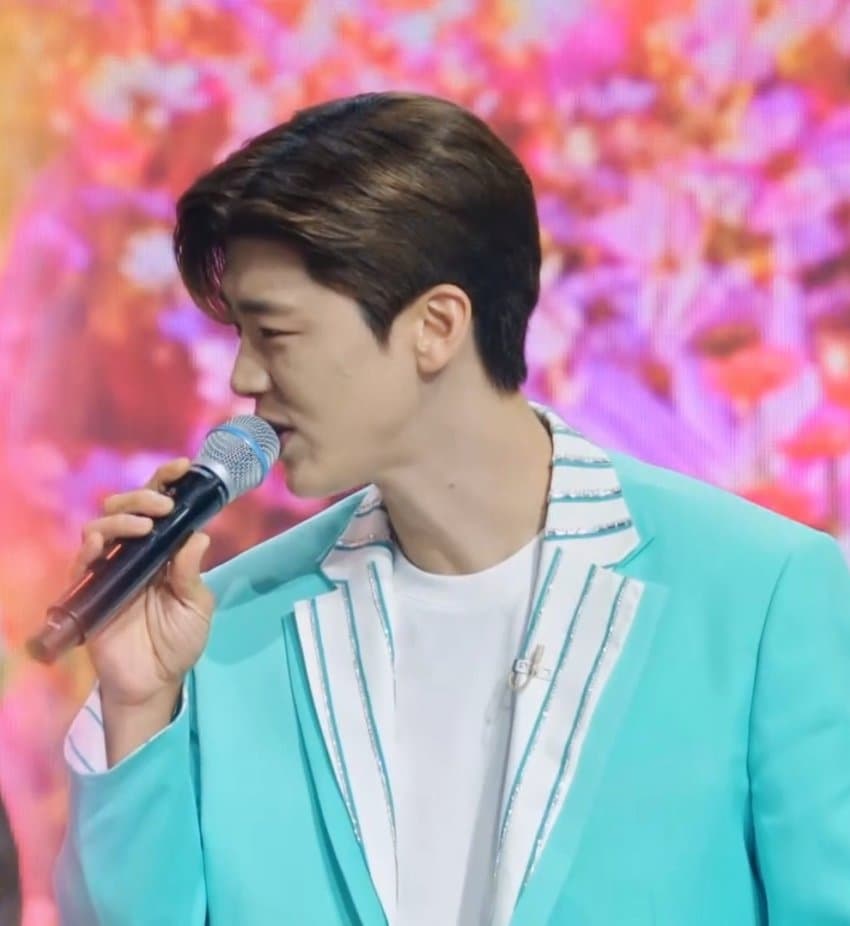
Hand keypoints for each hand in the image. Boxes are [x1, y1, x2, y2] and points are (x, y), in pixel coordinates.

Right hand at [73, 457, 215, 709]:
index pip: (162, 507)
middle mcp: (136, 552)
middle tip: (163, 504)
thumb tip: (198, 534)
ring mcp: (111, 568)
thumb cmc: (179, 641)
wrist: (154, 682)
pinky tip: (105, 545)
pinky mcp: (90, 589)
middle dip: (144, 495)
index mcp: (164, 550)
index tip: (183, 467)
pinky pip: (83, 560)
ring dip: (121, 517)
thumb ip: (192, 572)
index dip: (168, 482)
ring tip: (143, 525)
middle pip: (128, 507)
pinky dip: (92, 546)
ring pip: (103, 525)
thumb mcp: (196, 605)